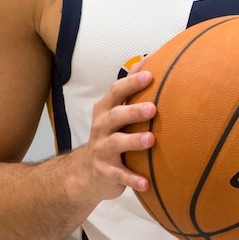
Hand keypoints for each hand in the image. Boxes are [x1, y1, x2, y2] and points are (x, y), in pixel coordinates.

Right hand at [76, 68, 156, 203]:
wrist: (85, 173)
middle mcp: (102, 127)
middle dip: (133, 111)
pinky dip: (132, 179)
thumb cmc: (109, 134)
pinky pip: (119, 175)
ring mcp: (102, 150)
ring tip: (151, 140)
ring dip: (134, 141)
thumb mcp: (115, 110)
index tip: (150, 74)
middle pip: (116, 116)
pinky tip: (146, 183)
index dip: (132, 83)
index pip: (116, 91)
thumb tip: (151, 57)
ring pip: (117, 143)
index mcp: (106, 110)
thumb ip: (131, 87)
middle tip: (153, 109)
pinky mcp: (106, 172)